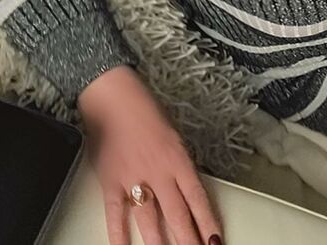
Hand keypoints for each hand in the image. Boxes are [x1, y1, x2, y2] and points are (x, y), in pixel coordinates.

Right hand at [78, 66, 223, 244]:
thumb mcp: (173, 131)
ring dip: (160, 244)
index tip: (215, 240)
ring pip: (150, 221)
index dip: (208, 222)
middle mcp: (158, 172)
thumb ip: (178, 160)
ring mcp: (133, 179)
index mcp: (177, 158)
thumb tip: (184, 183)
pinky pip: (116, 215)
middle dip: (189, 241)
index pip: (197, 198)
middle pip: (178, 215)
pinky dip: (119, 236)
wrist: (112, 96)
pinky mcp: (110, 181)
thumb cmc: (143, 107)